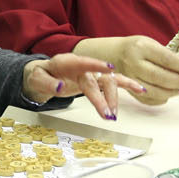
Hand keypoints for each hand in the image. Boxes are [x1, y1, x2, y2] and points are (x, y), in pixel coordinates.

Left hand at [24, 53, 147, 120]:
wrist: (44, 75)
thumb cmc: (42, 76)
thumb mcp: (37, 79)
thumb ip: (47, 83)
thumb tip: (60, 87)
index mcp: (68, 62)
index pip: (84, 62)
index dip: (97, 64)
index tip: (109, 69)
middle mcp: (83, 66)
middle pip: (99, 79)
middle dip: (104, 97)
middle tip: (107, 115)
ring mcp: (92, 73)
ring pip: (109, 82)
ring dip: (114, 98)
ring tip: (113, 115)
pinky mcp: (97, 79)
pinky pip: (115, 81)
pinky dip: (128, 85)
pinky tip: (141, 90)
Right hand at [74, 36, 178, 105]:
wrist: (112, 54)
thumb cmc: (136, 48)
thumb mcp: (150, 44)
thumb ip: (167, 56)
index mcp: (141, 47)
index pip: (166, 59)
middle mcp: (133, 62)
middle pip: (159, 76)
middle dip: (178, 81)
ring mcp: (129, 77)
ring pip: (153, 91)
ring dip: (171, 92)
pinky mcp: (127, 89)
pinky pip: (145, 99)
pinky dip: (159, 99)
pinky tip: (168, 95)